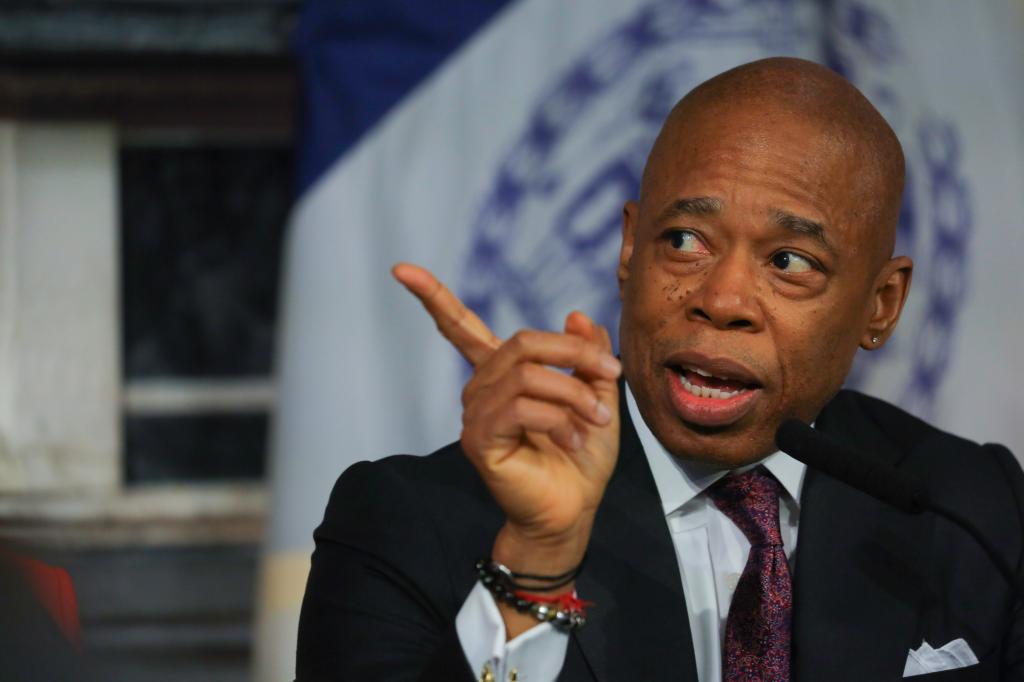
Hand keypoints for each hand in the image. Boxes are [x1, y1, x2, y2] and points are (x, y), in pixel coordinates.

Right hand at [391, 263, 620, 573]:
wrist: (574, 509)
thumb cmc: (582, 457)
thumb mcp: (597, 395)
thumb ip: (586, 355)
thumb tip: (576, 314)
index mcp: (502, 375)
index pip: (460, 327)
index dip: (433, 297)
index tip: (400, 268)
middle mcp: (481, 389)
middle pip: (521, 342)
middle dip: (573, 352)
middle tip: (610, 372)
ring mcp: (476, 414)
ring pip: (526, 374)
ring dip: (573, 393)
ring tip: (597, 418)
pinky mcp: (480, 439)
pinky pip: (519, 408)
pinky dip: (557, 418)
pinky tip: (573, 439)